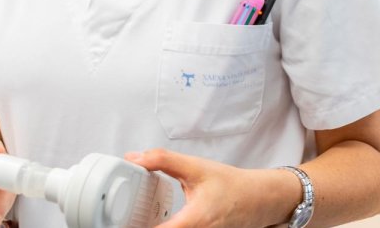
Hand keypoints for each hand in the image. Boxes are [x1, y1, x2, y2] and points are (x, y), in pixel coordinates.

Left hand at [126, 148, 286, 227]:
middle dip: (139, 226)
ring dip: (151, 227)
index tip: (120, 222)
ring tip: (134, 219)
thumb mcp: (196, 167)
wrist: (259, 199)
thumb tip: (134, 158)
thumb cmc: (232, 185)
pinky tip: (152, 222)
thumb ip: (162, 160)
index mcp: (193, 222)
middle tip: (123, 218)